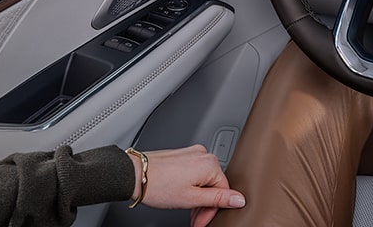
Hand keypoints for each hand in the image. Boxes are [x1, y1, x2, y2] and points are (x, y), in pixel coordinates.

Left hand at [127, 145, 245, 226]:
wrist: (134, 175)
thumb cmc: (157, 185)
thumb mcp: (191, 198)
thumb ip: (218, 198)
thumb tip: (238, 199)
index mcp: (210, 163)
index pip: (224, 191)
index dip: (213, 210)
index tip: (202, 221)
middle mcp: (204, 154)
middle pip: (214, 185)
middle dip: (204, 205)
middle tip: (194, 220)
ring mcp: (192, 153)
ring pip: (204, 180)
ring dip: (197, 197)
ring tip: (184, 208)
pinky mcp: (182, 155)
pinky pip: (194, 173)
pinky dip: (190, 187)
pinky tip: (180, 195)